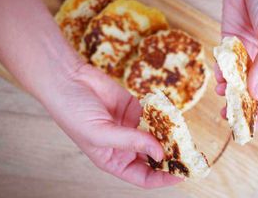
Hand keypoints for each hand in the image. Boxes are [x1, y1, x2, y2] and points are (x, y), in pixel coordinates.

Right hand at [39, 64, 181, 187]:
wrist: (67, 79)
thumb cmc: (73, 112)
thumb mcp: (100, 133)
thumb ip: (131, 142)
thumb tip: (160, 152)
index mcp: (113, 160)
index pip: (143, 177)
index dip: (162, 178)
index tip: (181, 175)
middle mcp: (125, 146)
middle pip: (154, 157)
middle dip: (171, 157)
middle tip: (190, 154)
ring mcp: (131, 126)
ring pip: (158, 135)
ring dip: (170, 136)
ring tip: (184, 136)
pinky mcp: (136, 107)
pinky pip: (155, 114)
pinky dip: (164, 115)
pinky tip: (172, 116)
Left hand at [215, 0, 257, 126]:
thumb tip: (254, 94)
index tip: (251, 125)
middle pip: (253, 91)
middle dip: (241, 105)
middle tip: (229, 117)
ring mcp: (246, 53)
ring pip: (236, 80)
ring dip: (228, 90)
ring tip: (221, 95)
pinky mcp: (230, 45)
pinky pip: (224, 65)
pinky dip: (220, 72)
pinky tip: (218, 76)